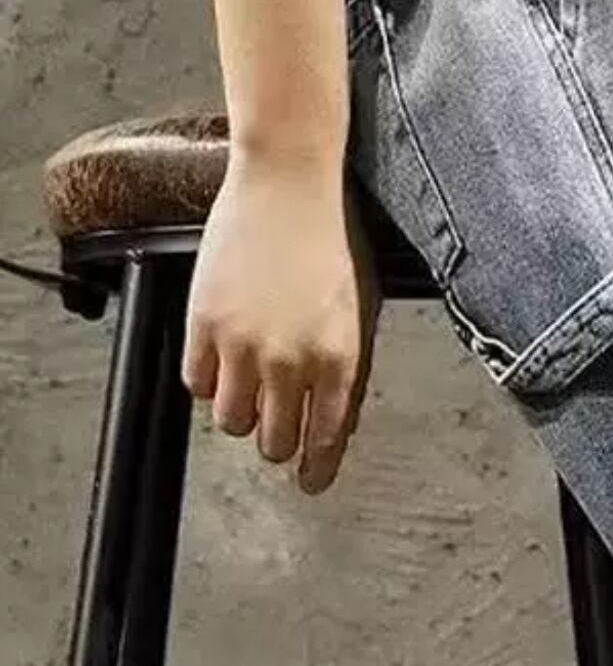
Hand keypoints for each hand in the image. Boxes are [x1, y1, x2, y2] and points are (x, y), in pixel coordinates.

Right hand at [183, 152, 381, 494]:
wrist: (290, 182)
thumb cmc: (334, 240)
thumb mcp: (361, 313)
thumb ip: (349, 372)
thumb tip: (334, 425)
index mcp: (339, 361)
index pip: (324, 440)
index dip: (316, 470)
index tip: (310, 482)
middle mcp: (291, 361)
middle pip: (274, 442)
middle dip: (277, 441)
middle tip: (275, 427)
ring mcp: (244, 344)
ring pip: (232, 422)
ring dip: (241, 415)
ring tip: (247, 391)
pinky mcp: (204, 322)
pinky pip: (197, 383)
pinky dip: (209, 382)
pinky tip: (221, 362)